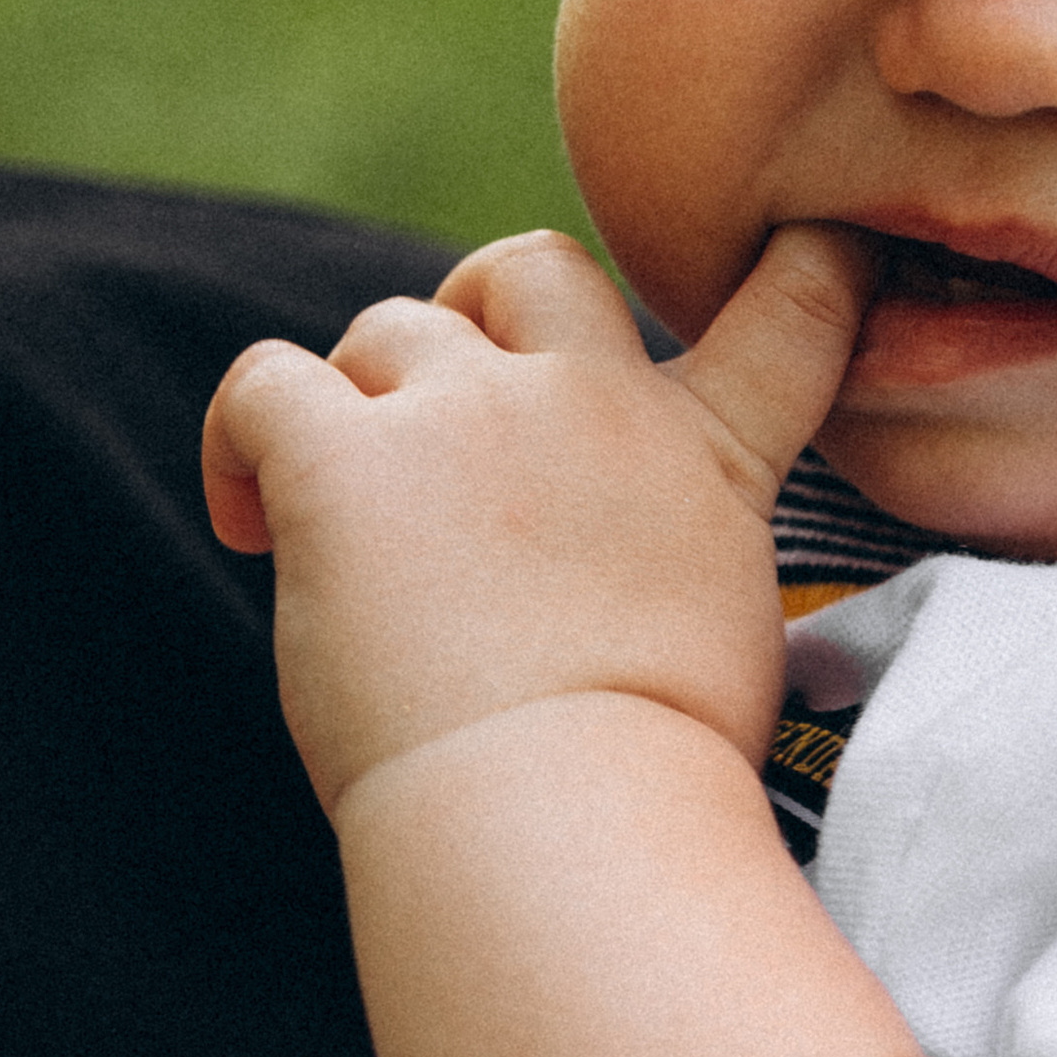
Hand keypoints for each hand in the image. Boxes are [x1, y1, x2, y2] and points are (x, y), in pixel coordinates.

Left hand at [202, 223, 872, 813]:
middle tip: (438, 407)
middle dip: (479, 308)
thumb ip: (674, 558)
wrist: (571, 811)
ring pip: (389, 329)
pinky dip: (241, 439)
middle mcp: (592, 402)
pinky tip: (248, 523)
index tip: (816, 246)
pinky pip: (264, 384)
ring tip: (346, 518)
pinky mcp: (343, 459)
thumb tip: (599, 582)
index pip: (790, 309)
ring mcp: (468, 415)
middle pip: (531, 267)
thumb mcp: (732, 641)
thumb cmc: (654, 776)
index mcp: (706, 452)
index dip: (811, 262)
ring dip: (363, 402)